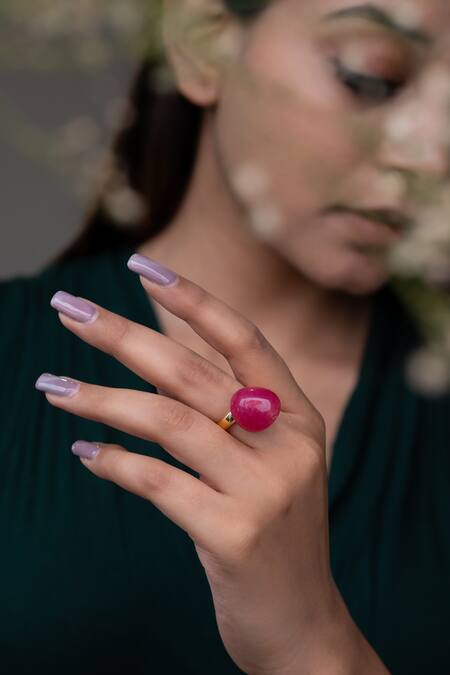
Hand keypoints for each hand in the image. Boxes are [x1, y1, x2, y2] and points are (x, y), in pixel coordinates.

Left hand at [36, 254, 358, 674]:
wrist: (303, 623)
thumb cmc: (275, 535)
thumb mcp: (268, 465)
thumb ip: (226, 416)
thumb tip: (149, 366)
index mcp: (299, 418)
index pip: (244, 339)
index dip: (193, 300)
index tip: (144, 267)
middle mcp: (287, 445)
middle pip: (192, 373)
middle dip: (124, 336)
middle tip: (70, 310)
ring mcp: (264, 490)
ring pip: (167, 421)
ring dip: (101, 400)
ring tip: (53, 388)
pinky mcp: (232, 535)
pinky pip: (156, 482)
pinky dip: (113, 464)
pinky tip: (85, 455)